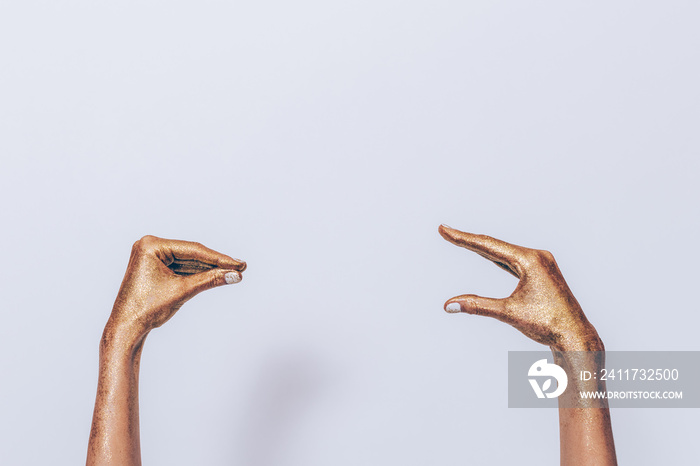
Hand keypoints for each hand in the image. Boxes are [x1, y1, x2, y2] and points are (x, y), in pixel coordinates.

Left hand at [107, 235, 246, 340]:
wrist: (126, 328)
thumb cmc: (146, 309)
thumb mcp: (182, 291)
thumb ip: (210, 280)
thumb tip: (234, 275)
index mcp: (151, 245)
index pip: (192, 250)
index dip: (218, 258)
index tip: (238, 264)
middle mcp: (150, 246)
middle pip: (192, 254)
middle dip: (216, 263)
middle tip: (240, 267)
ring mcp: (152, 256)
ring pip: (189, 262)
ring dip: (209, 269)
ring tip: (233, 273)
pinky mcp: (155, 267)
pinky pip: (182, 268)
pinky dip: (198, 274)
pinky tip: (217, 275)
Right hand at [439, 225, 601, 350]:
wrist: (576, 336)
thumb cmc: (547, 325)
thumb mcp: (508, 313)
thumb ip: (477, 305)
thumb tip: (449, 305)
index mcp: (530, 260)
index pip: (489, 246)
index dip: (463, 239)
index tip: (444, 230)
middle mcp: (537, 256)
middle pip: (494, 246)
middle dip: (469, 240)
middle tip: (445, 231)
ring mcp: (541, 263)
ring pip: (504, 253)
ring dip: (482, 248)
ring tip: (461, 240)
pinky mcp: (542, 272)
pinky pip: (513, 262)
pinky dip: (497, 259)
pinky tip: (487, 255)